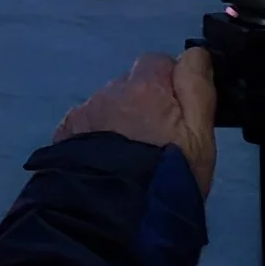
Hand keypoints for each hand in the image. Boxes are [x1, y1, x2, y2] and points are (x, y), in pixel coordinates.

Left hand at [53, 47, 218, 194]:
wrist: (113, 212)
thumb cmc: (169, 174)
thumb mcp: (200, 135)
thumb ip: (197, 88)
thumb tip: (195, 53)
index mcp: (145, 87)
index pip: (158, 62)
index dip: (171, 83)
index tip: (179, 111)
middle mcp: (110, 91)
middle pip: (131, 85)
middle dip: (144, 103)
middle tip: (157, 139)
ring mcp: (84, 111)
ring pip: (108, 105)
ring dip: (119, 119)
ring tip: (130, 156)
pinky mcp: (64, 132)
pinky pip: (86, 124)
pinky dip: (97, 135)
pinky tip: (106, 160)